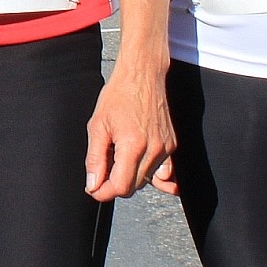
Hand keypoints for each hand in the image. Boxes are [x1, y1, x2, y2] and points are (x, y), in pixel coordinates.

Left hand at [85, 59, 176, 201]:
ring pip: (146, 180)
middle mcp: (155, 150)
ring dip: (129, 176)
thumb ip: (94, 159)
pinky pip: (159, 169)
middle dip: (115, 185)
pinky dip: (145, 170)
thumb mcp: (97, 126)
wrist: (143, 75)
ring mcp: (167, 148)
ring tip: (117, 156)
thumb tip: (93, 184)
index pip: (121, 187)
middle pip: (134, 187)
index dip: (105, 192)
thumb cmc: (119, 95)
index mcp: (134, 145)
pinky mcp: (172, 145)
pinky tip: (133, 158)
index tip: (94, 188)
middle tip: (101, 172)